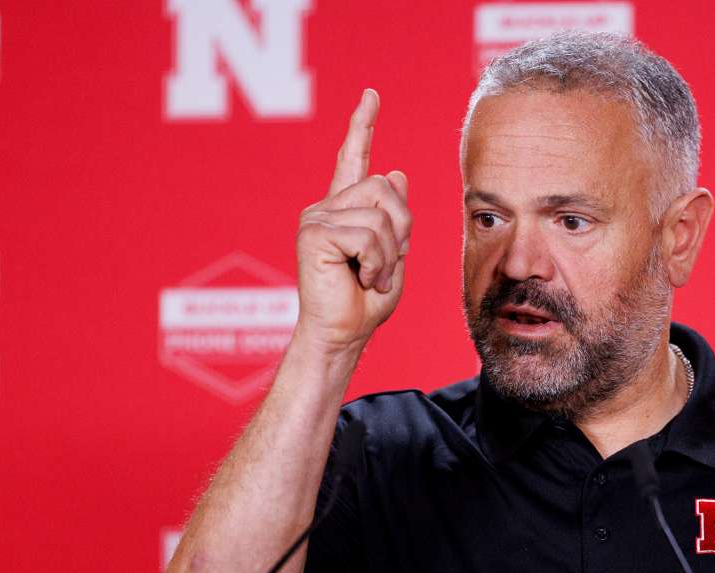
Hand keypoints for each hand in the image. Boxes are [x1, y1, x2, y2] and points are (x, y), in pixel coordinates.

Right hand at [293, 89, 411, 353]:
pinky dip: (376, 262)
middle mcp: (326, 207)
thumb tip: (394, 172)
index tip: (371, 96)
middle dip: (400, 229)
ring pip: (380, 214)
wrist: (343, 334)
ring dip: (389, 254)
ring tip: (370, 276)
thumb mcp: (393, 255)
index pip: (353, 159)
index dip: (363, 127)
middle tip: (384, 265)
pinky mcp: (314, 232)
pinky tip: (360, 278)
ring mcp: (316, 217)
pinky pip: (367, 234)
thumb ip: (395, 218)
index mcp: (345, 210)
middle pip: (384, 189)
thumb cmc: (365, 302)